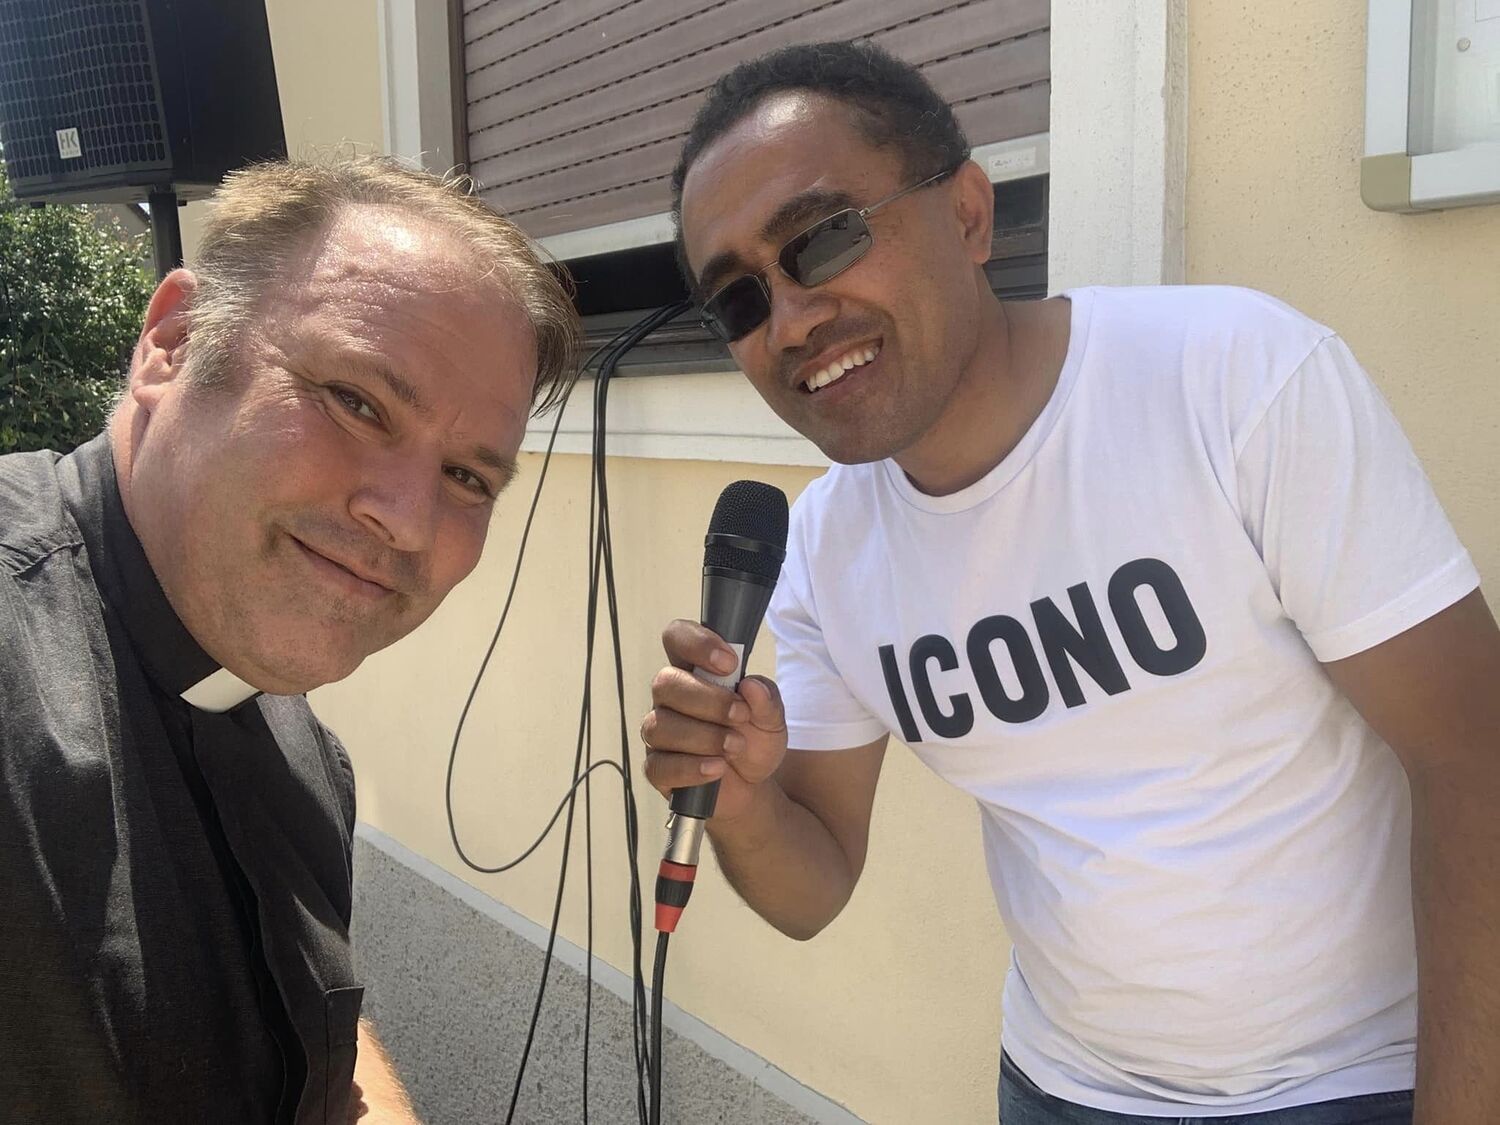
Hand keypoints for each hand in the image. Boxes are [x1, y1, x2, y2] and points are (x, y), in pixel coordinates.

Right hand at [641, 620, 787, 822]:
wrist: (752, 786)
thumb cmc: (753, 741)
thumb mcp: (772, 719)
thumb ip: (767, 700)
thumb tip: (751, 686)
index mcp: (695, 672)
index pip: (677, 637)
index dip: (697, 643)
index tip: (729, 663)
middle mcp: (671, 698)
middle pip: (665, 682)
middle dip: (707, 699)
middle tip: (740, 715)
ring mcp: (660, 733)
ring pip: (660, 725)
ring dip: (703, 736)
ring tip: (735, 747)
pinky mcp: (657, 768)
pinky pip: (659, 766)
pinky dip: (692, 767)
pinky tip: (717, 768)